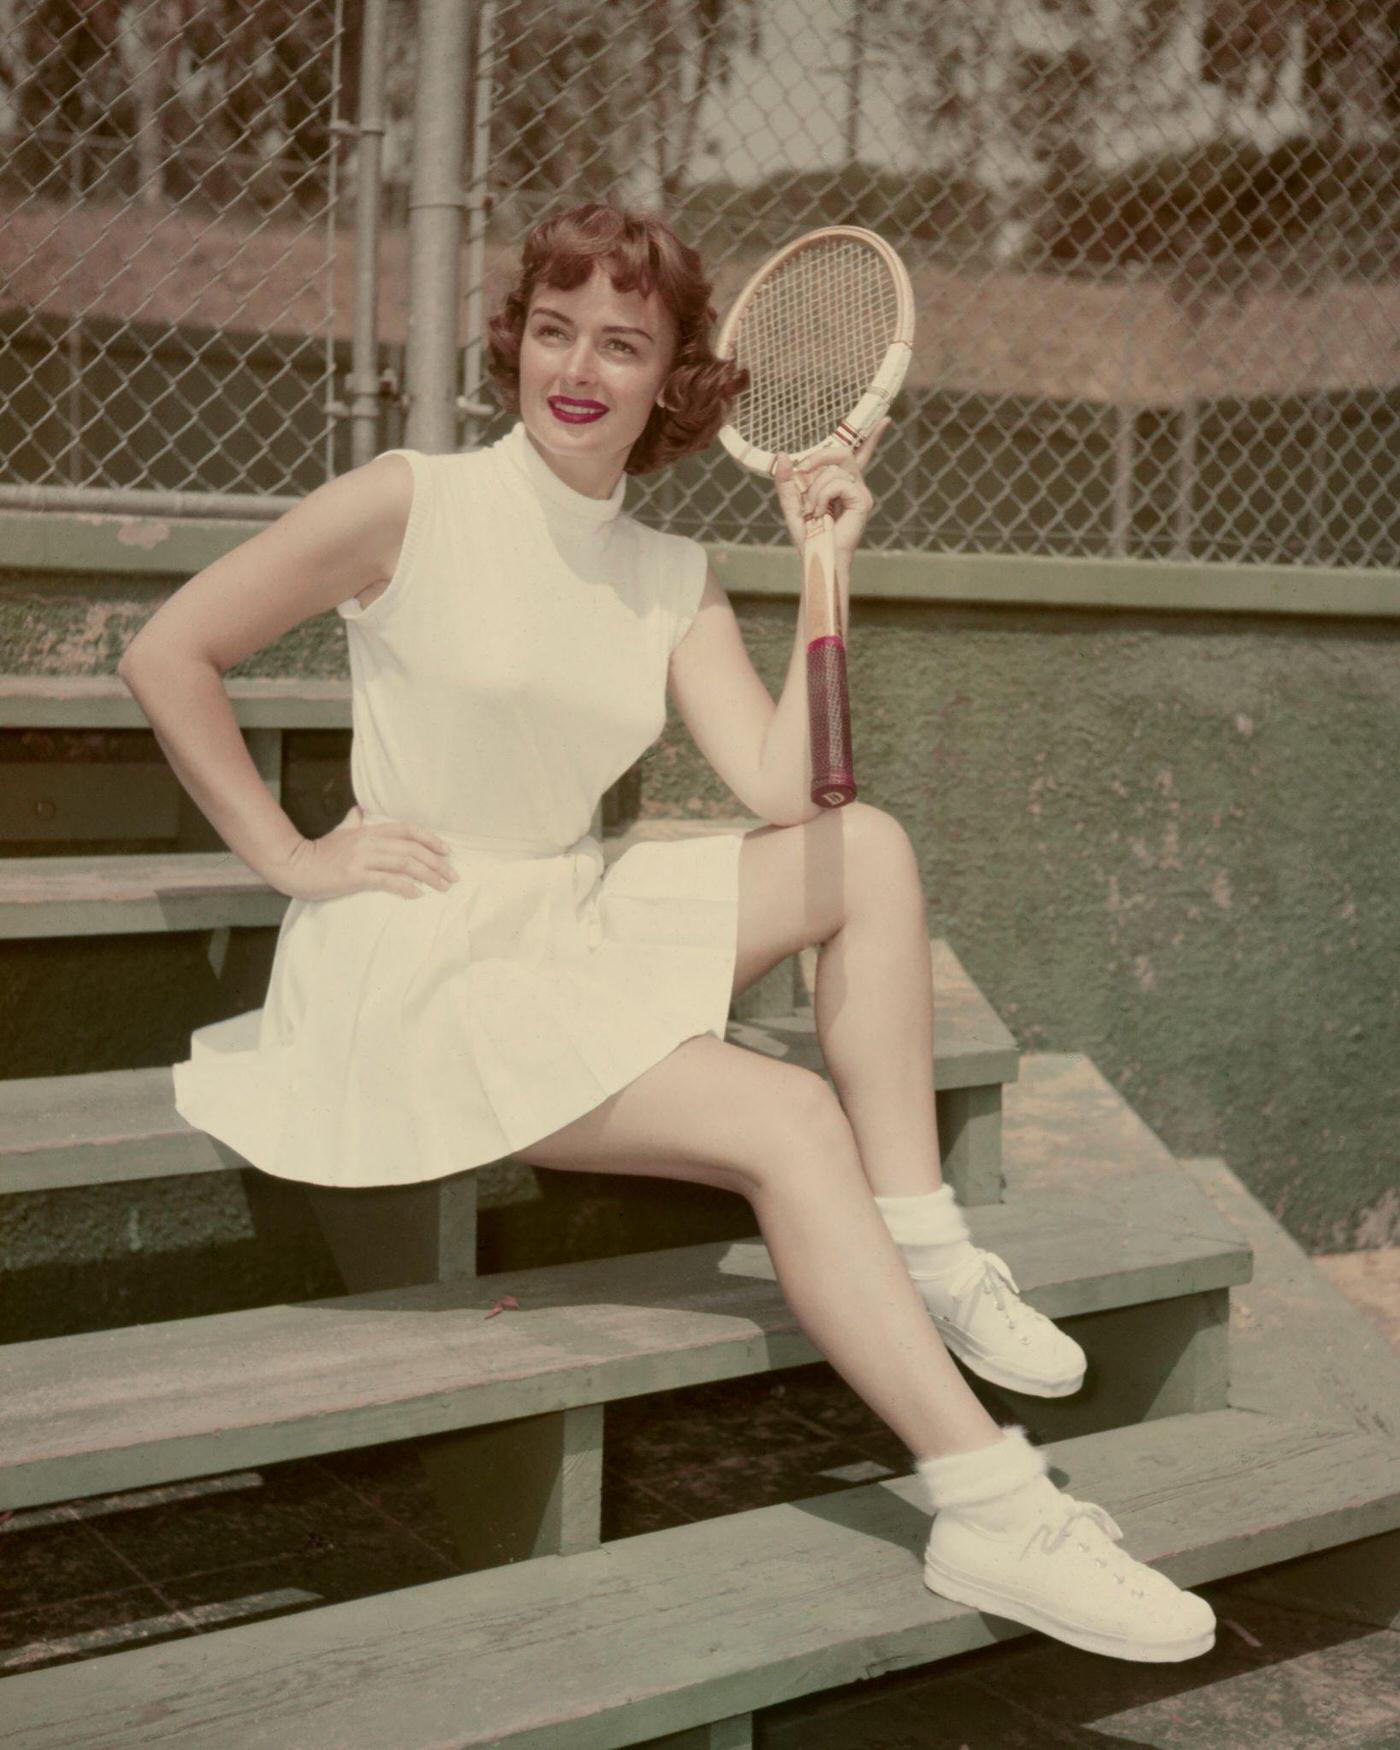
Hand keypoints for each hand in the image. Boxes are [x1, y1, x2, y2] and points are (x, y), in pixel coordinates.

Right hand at [271, 804, 460, 900]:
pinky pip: (386, 880)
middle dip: (437, 862)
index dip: (431, 839)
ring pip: (404, 863)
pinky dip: (405, 886)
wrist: (294, 865)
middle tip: (453, 877)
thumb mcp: (340, 832)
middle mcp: (370, 841)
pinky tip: (417, 894)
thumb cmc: (319, 852)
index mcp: (370, 831)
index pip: (408, 830)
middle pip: (412, 848)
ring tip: (442, 887)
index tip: (448, 852)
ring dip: (428, 875)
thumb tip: (359, 810)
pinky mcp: (354, 875)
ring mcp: (362, 858)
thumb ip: (354, 822)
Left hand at [771, 417, 889, 560]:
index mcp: (843, 484)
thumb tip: (783, 455)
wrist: (818, 556)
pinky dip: (822, 496)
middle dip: (817, 457)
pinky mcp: (862, 501)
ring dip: (815, 490)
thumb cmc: (808, 535)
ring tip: (813, 512)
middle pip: (841, 452)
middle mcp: (855, 485)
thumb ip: (786, 481)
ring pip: (834, 470)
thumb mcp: (791, 503)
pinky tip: (821, 513)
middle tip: (802, 470)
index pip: (859, 455)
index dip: (871, 437)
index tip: (884, 420)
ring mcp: (861, 493)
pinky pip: (838, 484)